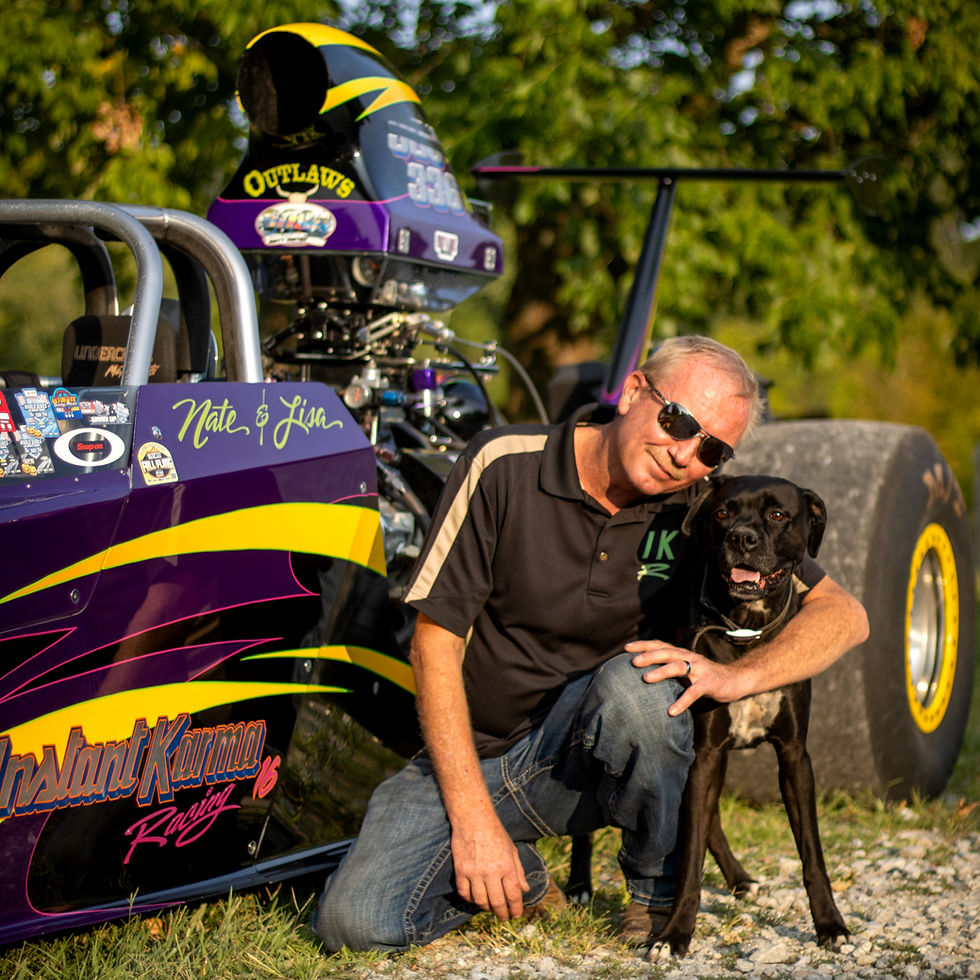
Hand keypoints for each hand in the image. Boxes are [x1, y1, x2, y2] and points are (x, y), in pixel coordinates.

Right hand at [450, 814, 528, 918]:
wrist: (473, 818)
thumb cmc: (496, 833)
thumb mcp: (512, 850)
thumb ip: (519, 871)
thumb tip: (525, 890)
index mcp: (507, 866)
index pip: (513, 896)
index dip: (516, 909)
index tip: (516, 915)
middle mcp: (491, 872)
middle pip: (497, 902)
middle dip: (502, 914)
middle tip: (504, 917)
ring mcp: (474, 872)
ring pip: (480, 901)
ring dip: (486, 908)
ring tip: (490, 908)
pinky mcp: (460, 870)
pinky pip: (464, 893)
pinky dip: (470, 899)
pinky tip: (475, 898)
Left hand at [625, 639, 744, 715]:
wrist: (733, 680)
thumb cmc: (703, 677)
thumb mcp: (685, 670)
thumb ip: (668, 669)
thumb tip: (642, 676)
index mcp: (681, 654)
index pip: (659, 645)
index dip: (643, 645)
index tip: (625, 648)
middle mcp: (689, 657)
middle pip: (666, 653)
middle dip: (649, 656)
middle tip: (632, 662)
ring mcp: (699, 669)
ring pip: (678, 667)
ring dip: (661, 672)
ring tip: (646, 679)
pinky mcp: (709, 683)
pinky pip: (694, 692)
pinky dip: (682, 701)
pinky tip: (671, 711)